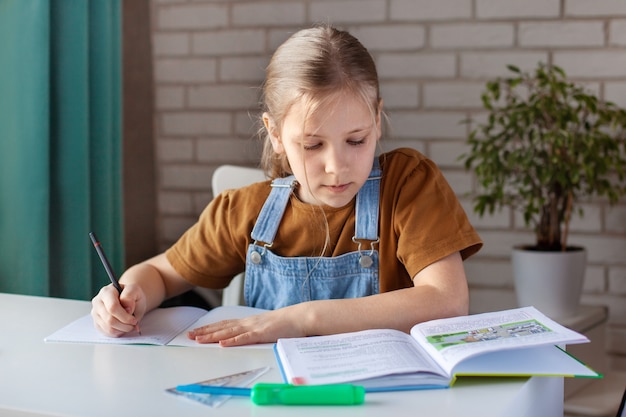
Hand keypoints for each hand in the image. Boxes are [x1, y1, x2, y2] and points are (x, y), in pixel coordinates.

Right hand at [91, 283, 145, 336]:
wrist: (129, 299)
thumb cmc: (132, 295)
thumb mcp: (135, 290)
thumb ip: (130, 296)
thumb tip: (127, 309)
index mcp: (106, 292)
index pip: (112, 307)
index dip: (124, 316)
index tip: (134, 320)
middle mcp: (98, 302)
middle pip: (109, 319)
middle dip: (124, 324)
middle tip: (134, 323)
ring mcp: (96, 313)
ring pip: (108, 328)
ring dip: (122, 329)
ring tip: (130, 325)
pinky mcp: (97, 323)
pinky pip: (106, 332)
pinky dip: (118, 332)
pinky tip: (123, 327)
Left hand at [187, 305, 306, 346]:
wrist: (300, 317)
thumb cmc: (286, 323)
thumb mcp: (266, 326)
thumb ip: (255, 330)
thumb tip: (245, 336)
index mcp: (249, 321)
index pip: (225, 324)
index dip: (210, 328)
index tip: (197, 331)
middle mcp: (248, 322)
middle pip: (222, 327)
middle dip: (205, 332)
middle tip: (190, 336)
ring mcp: (254, 327)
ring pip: (229, 332)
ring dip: (213, 336)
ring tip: (200, 340)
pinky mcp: (262, 333)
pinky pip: (245, 338)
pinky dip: (233, 340)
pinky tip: (223, 343)